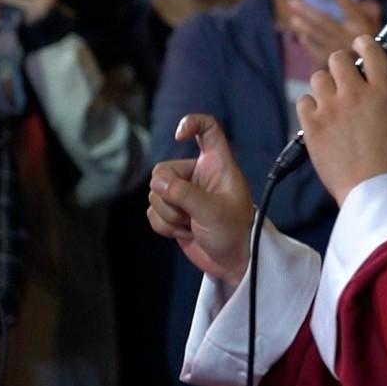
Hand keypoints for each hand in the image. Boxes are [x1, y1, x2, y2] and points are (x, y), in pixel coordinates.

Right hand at [148, 114, 256, 284]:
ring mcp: (184, 194)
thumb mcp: (212, 211)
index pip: (207, 129)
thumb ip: (183, 193)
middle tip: (192, 214)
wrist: (234, 262)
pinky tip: (185, 232)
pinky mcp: (173, 212)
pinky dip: (165, 226)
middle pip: (163, 171)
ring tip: (193, 225)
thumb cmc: (234, 232)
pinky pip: (152, 212)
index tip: (179, 135)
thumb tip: (156, 182)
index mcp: (217, 164)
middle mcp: (198, 175)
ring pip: (155, 194)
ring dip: (170, 215)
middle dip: (171, 197)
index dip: (192, 123)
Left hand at [284, 0, 381, 63]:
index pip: (347, 3)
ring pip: (316, 36)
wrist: (376, 71)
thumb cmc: (374, 41)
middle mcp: (350, 38)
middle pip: (324, 20)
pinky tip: (302, 35)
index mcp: (362, 26)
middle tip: (293, 2)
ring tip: (294, 18)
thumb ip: (367, 8)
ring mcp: (341, 52)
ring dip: (303, 25)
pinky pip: (316, 51)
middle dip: (307, 10)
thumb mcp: (376, 23)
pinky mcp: (335, 64)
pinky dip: (308, 42)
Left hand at [297, 36, 386, 205]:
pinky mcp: (312, 125)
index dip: (362, 44)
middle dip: (340, 66)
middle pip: (337, 59)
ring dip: (324, 88)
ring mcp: (332, 108)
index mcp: (385, 90)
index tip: (358, 45)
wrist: (373, 189)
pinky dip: (310, 108)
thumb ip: (382, 95)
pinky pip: (303, 101)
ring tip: (332, 106)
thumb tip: (367, 81)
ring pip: (318, 78)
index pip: (370, 49)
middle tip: (343, 81)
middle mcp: (357, 93)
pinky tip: (320, 120)